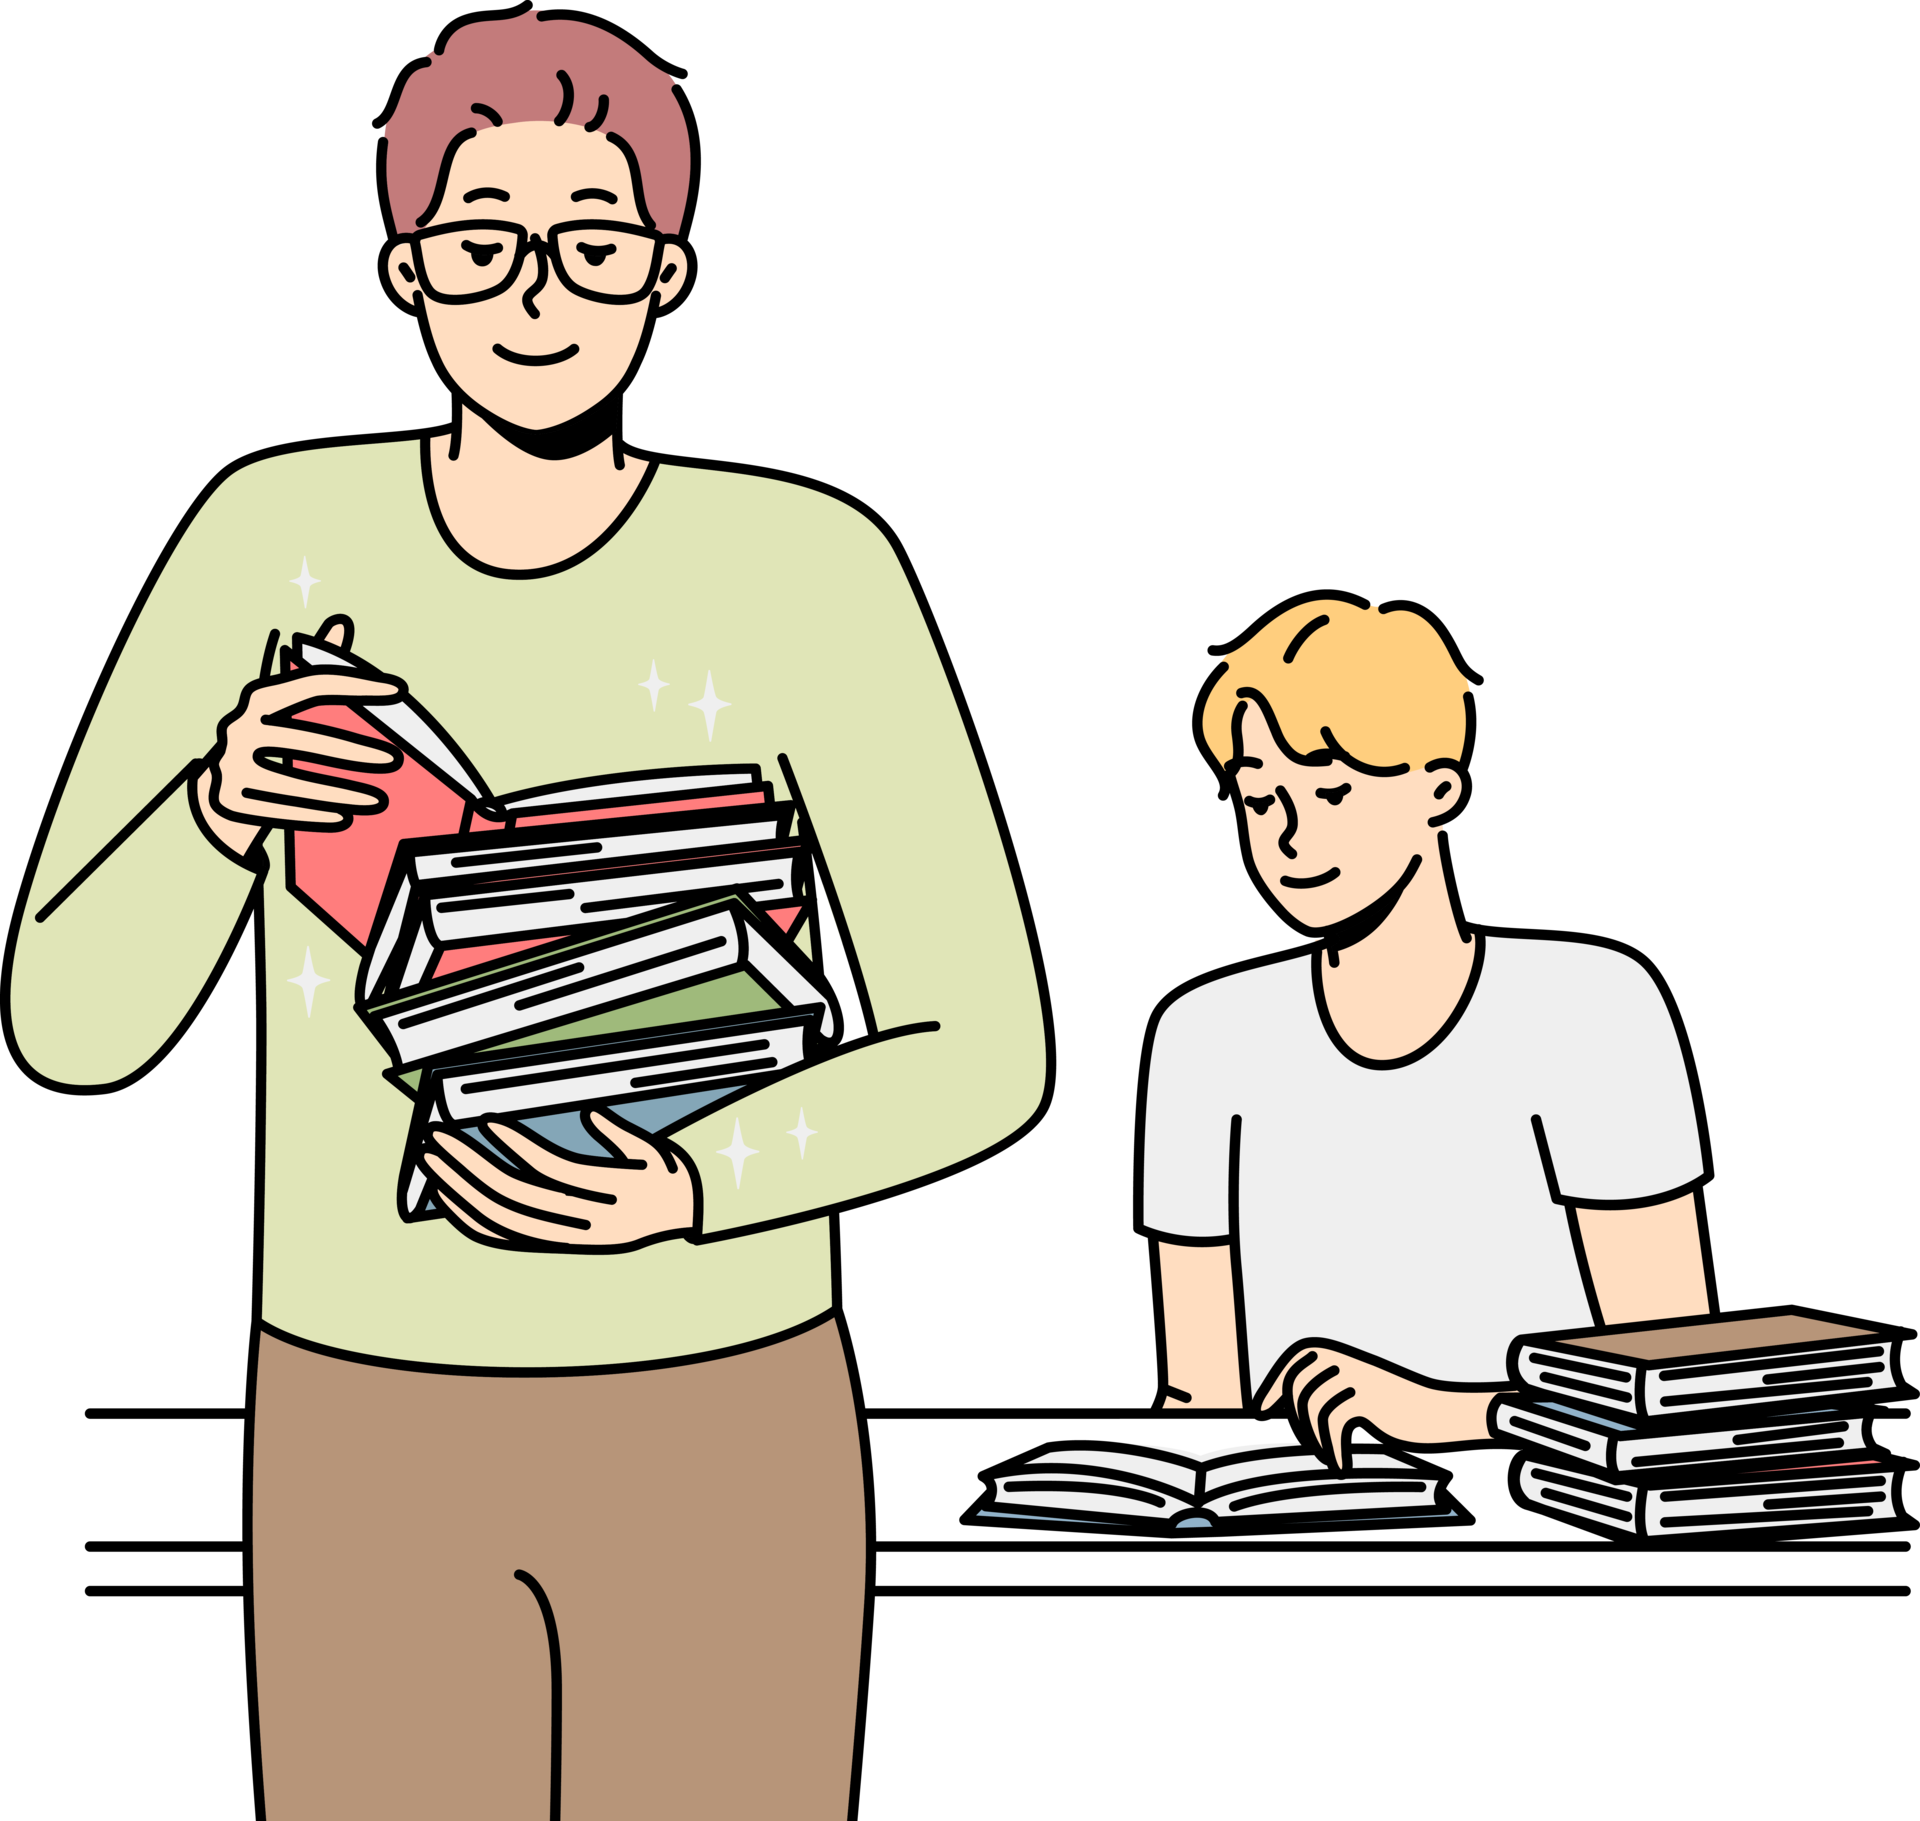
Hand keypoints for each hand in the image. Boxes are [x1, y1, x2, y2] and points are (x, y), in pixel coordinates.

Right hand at [194, 616, 403, 857]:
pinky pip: (278, 811)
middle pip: (301, 739)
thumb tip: (340, 623)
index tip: (399, 689)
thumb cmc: (269, 737)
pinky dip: (314, 815)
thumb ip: (313, 670)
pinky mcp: (230, 800)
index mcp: (258, 698)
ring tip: (381, 800)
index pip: (310, 684)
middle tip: (396, 760)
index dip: (354, 684)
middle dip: (352, 751)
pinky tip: (346, 819)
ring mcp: (230, 765)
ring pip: (292, 781)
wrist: (219, 787)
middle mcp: (239, 728)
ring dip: (341, 791)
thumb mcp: (285, 704)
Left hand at [421, 1108, 699, 1252]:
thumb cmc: (670, 1179)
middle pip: (517, 1198)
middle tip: (440, 1140)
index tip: (488, 1122)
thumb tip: (589, 1114)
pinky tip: (449, 1199)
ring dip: (462, 1193)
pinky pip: (504, 1239)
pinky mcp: (555, 1246)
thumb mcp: (659, 1153)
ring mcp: (569, 1240)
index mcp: (618, 1196)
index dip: (520, 1148)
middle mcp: (590, 1224)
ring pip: (503, 1222)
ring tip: (435, 1165)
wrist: (686, 1222)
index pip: (556, 1172)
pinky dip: (471, 1221)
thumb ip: (623, 1135)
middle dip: (472, 1168)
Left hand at [1260, 1341, 1496, 1469]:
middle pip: (1293, 1389)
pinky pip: (1334, 1425)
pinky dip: (1335, 1450)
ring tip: (1331, 1459)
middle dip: (1292, 1422)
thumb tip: (1274, 1419)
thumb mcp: (1350, 1400)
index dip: (1268, 1393)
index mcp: (1332, 1352)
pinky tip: (1344, 1466)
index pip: (1287, 1369)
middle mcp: (1339, 1357)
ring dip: (1317, 1441)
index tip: (1258, 1417)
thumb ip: (1316, 1400)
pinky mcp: (1367, 1394)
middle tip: (1305, 1449)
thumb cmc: (1392, 1412)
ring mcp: (1352, 1374)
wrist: (1439, 1416)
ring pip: (1310, 1409)